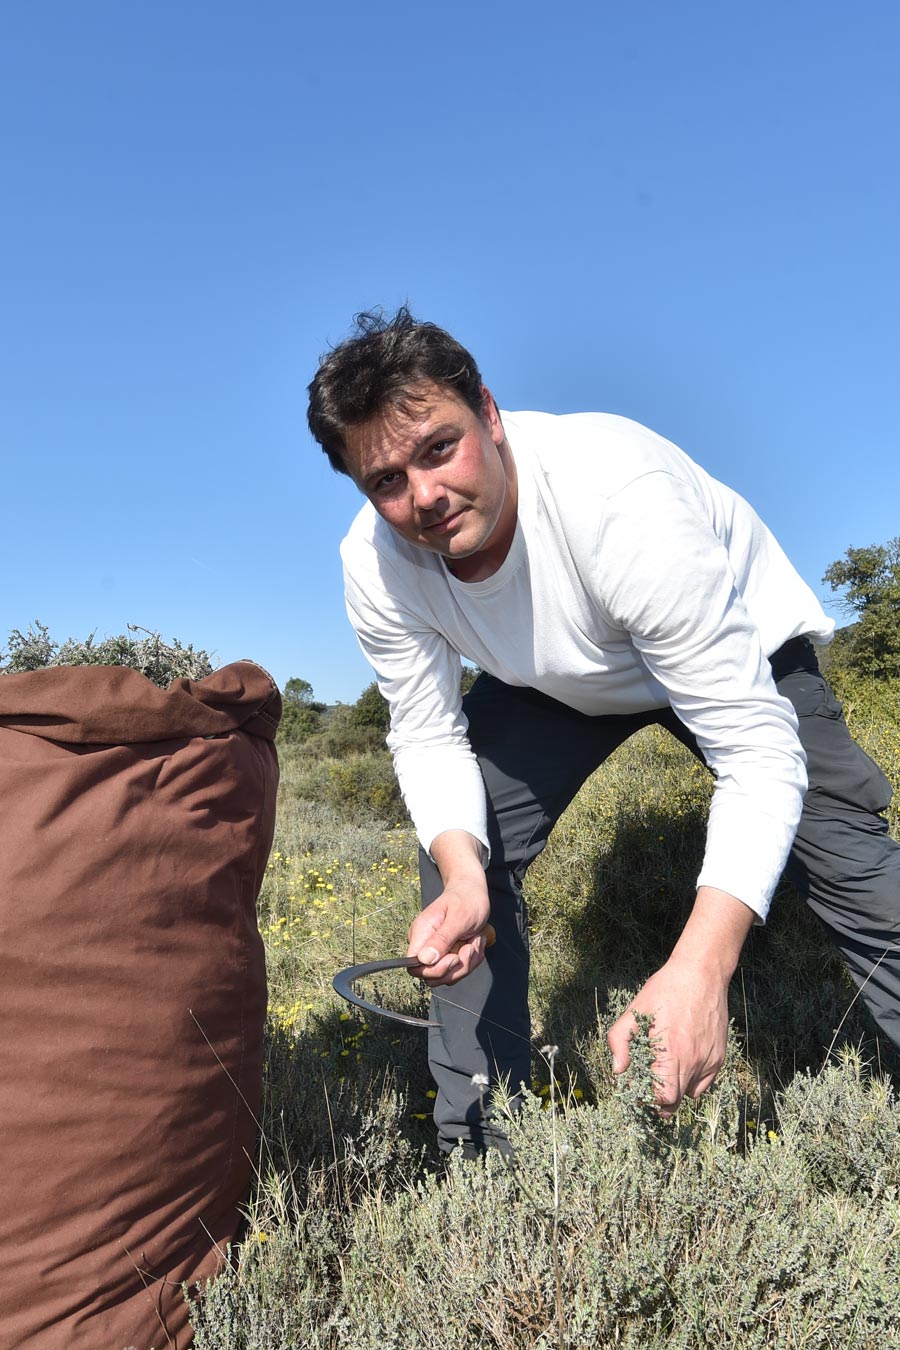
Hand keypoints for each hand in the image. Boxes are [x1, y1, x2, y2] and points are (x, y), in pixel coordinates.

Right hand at [406, 830, 490, 986]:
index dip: (434, 970)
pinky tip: (475, 942)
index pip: (414, 966)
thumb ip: (442, 938)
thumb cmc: (466, 900)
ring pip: (447, 977)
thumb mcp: (458, 918)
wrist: (472, 892)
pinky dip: (472, 960)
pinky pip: (458, 971)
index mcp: (421, 933)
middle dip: (456, 969)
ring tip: (475, 941)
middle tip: (470, 947)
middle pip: (431, 977)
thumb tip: (424, 960)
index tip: (455, 958)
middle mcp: (425, 945)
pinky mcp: (447, 955)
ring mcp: (436, 952)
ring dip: (467, 963)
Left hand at [606, 959, 728, 1115]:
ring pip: (689, 1094)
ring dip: (674, 1088)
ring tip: (663, 1067)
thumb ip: (619, 1041)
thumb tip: (618, 1070)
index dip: (648, 1098)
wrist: (701, 974)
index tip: (638, 1087)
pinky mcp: (719, 1057)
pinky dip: (690, 1080)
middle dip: (658, 1099)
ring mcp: (710, 1061)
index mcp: (672, 1051)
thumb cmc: (665, 990)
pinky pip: (703, 1083)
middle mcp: (694, 1060)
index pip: (665, 1097)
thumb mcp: (635, 1011)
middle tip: (647, 1083)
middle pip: (676, 1102)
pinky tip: (680, 1061)